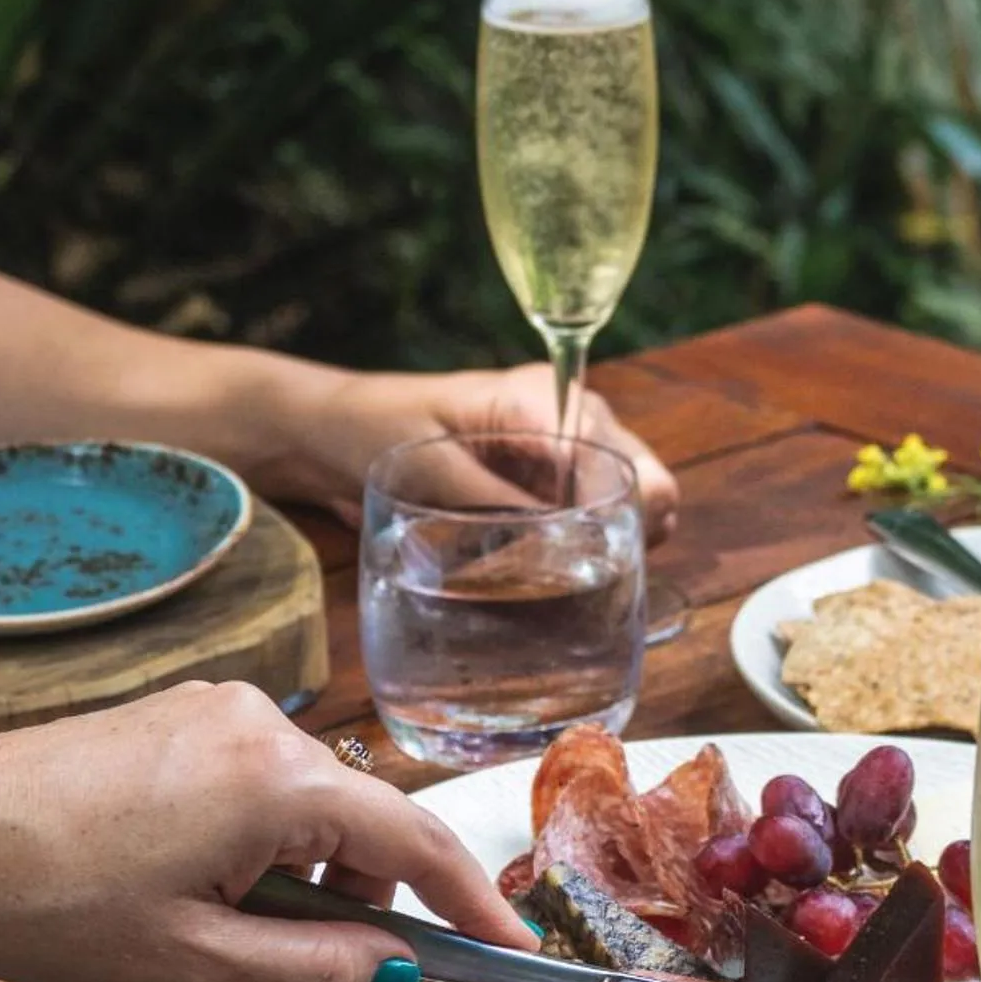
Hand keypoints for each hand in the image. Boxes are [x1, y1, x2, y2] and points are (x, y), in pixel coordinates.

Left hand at [0, 683, 535, 981]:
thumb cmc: (37, 897)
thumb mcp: (191, 958)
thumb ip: (313, 965)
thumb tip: (394, 970)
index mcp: (278, 777)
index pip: (414, 841)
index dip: (472, 902)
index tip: (512, 947)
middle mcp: (262, 725)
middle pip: (358, 831)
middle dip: (349, 916)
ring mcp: (214, 714)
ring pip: (303, 817)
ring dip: (289, 893)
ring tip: (215, 964)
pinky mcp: (175, 721)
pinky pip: (253, 794)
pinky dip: (248, 858)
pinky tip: (188, 913)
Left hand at [259, 362, 680, 542]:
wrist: (336, 432)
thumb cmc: (371, 427)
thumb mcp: (425, 467)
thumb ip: (491, 501)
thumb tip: (552, 541)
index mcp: (539, 396)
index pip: (607, 451)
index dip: (610, 508)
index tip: (586, 555)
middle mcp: (571, 420)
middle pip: (643, 478)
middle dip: (631, 531)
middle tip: (592, 578)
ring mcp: (571, 456)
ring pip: (636, 505)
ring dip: (620, 547)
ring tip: (579, 585)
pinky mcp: (560, 488)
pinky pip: (607, 522)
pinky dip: (602, 553)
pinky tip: (572, 579)